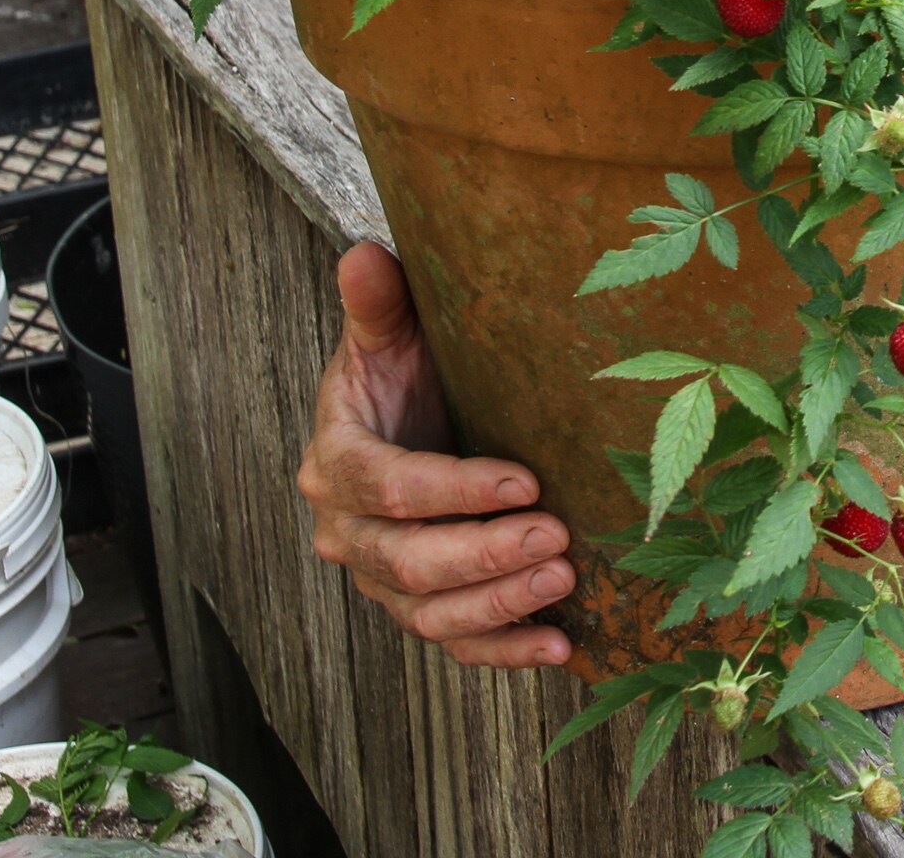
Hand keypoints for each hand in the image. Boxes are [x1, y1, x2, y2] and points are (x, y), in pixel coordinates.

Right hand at [297, 243, 575, 667]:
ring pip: (431, 612)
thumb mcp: (392, 335)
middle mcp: (348, 532)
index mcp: (338, 462)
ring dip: (500, 603)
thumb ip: (379, 304)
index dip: (452, 489)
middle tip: (557, 535)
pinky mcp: (421, 607)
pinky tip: (561, 644)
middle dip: (484, 553)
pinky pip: (457, 646)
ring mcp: (383, 579)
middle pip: (409, 561)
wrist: (412, 420)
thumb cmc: (407, 373)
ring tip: (566, 577)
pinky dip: (506, 651)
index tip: (522, 479)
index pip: (387, 487)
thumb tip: (366, 252)